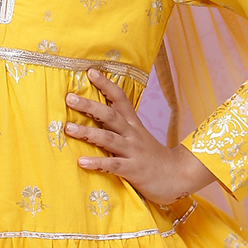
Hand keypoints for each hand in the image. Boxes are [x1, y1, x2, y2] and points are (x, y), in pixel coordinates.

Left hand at [66, 70, 216, 204]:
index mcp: (134, 124)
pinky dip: (97, 163)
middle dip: (89, 105)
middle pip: (110, 115)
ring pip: (109, 138)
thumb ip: (121, 128)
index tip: (90, 71)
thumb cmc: (153, 158)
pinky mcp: (134, 170)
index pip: (120, 99)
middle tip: (69, 97)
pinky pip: (113, 165)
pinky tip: (81, 161)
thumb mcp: (140, 138)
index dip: (106, 84)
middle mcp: (133, 135)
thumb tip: (98, 116)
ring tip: (68, 128)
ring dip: (88, 132)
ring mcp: (133, 152)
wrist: (179, 176)